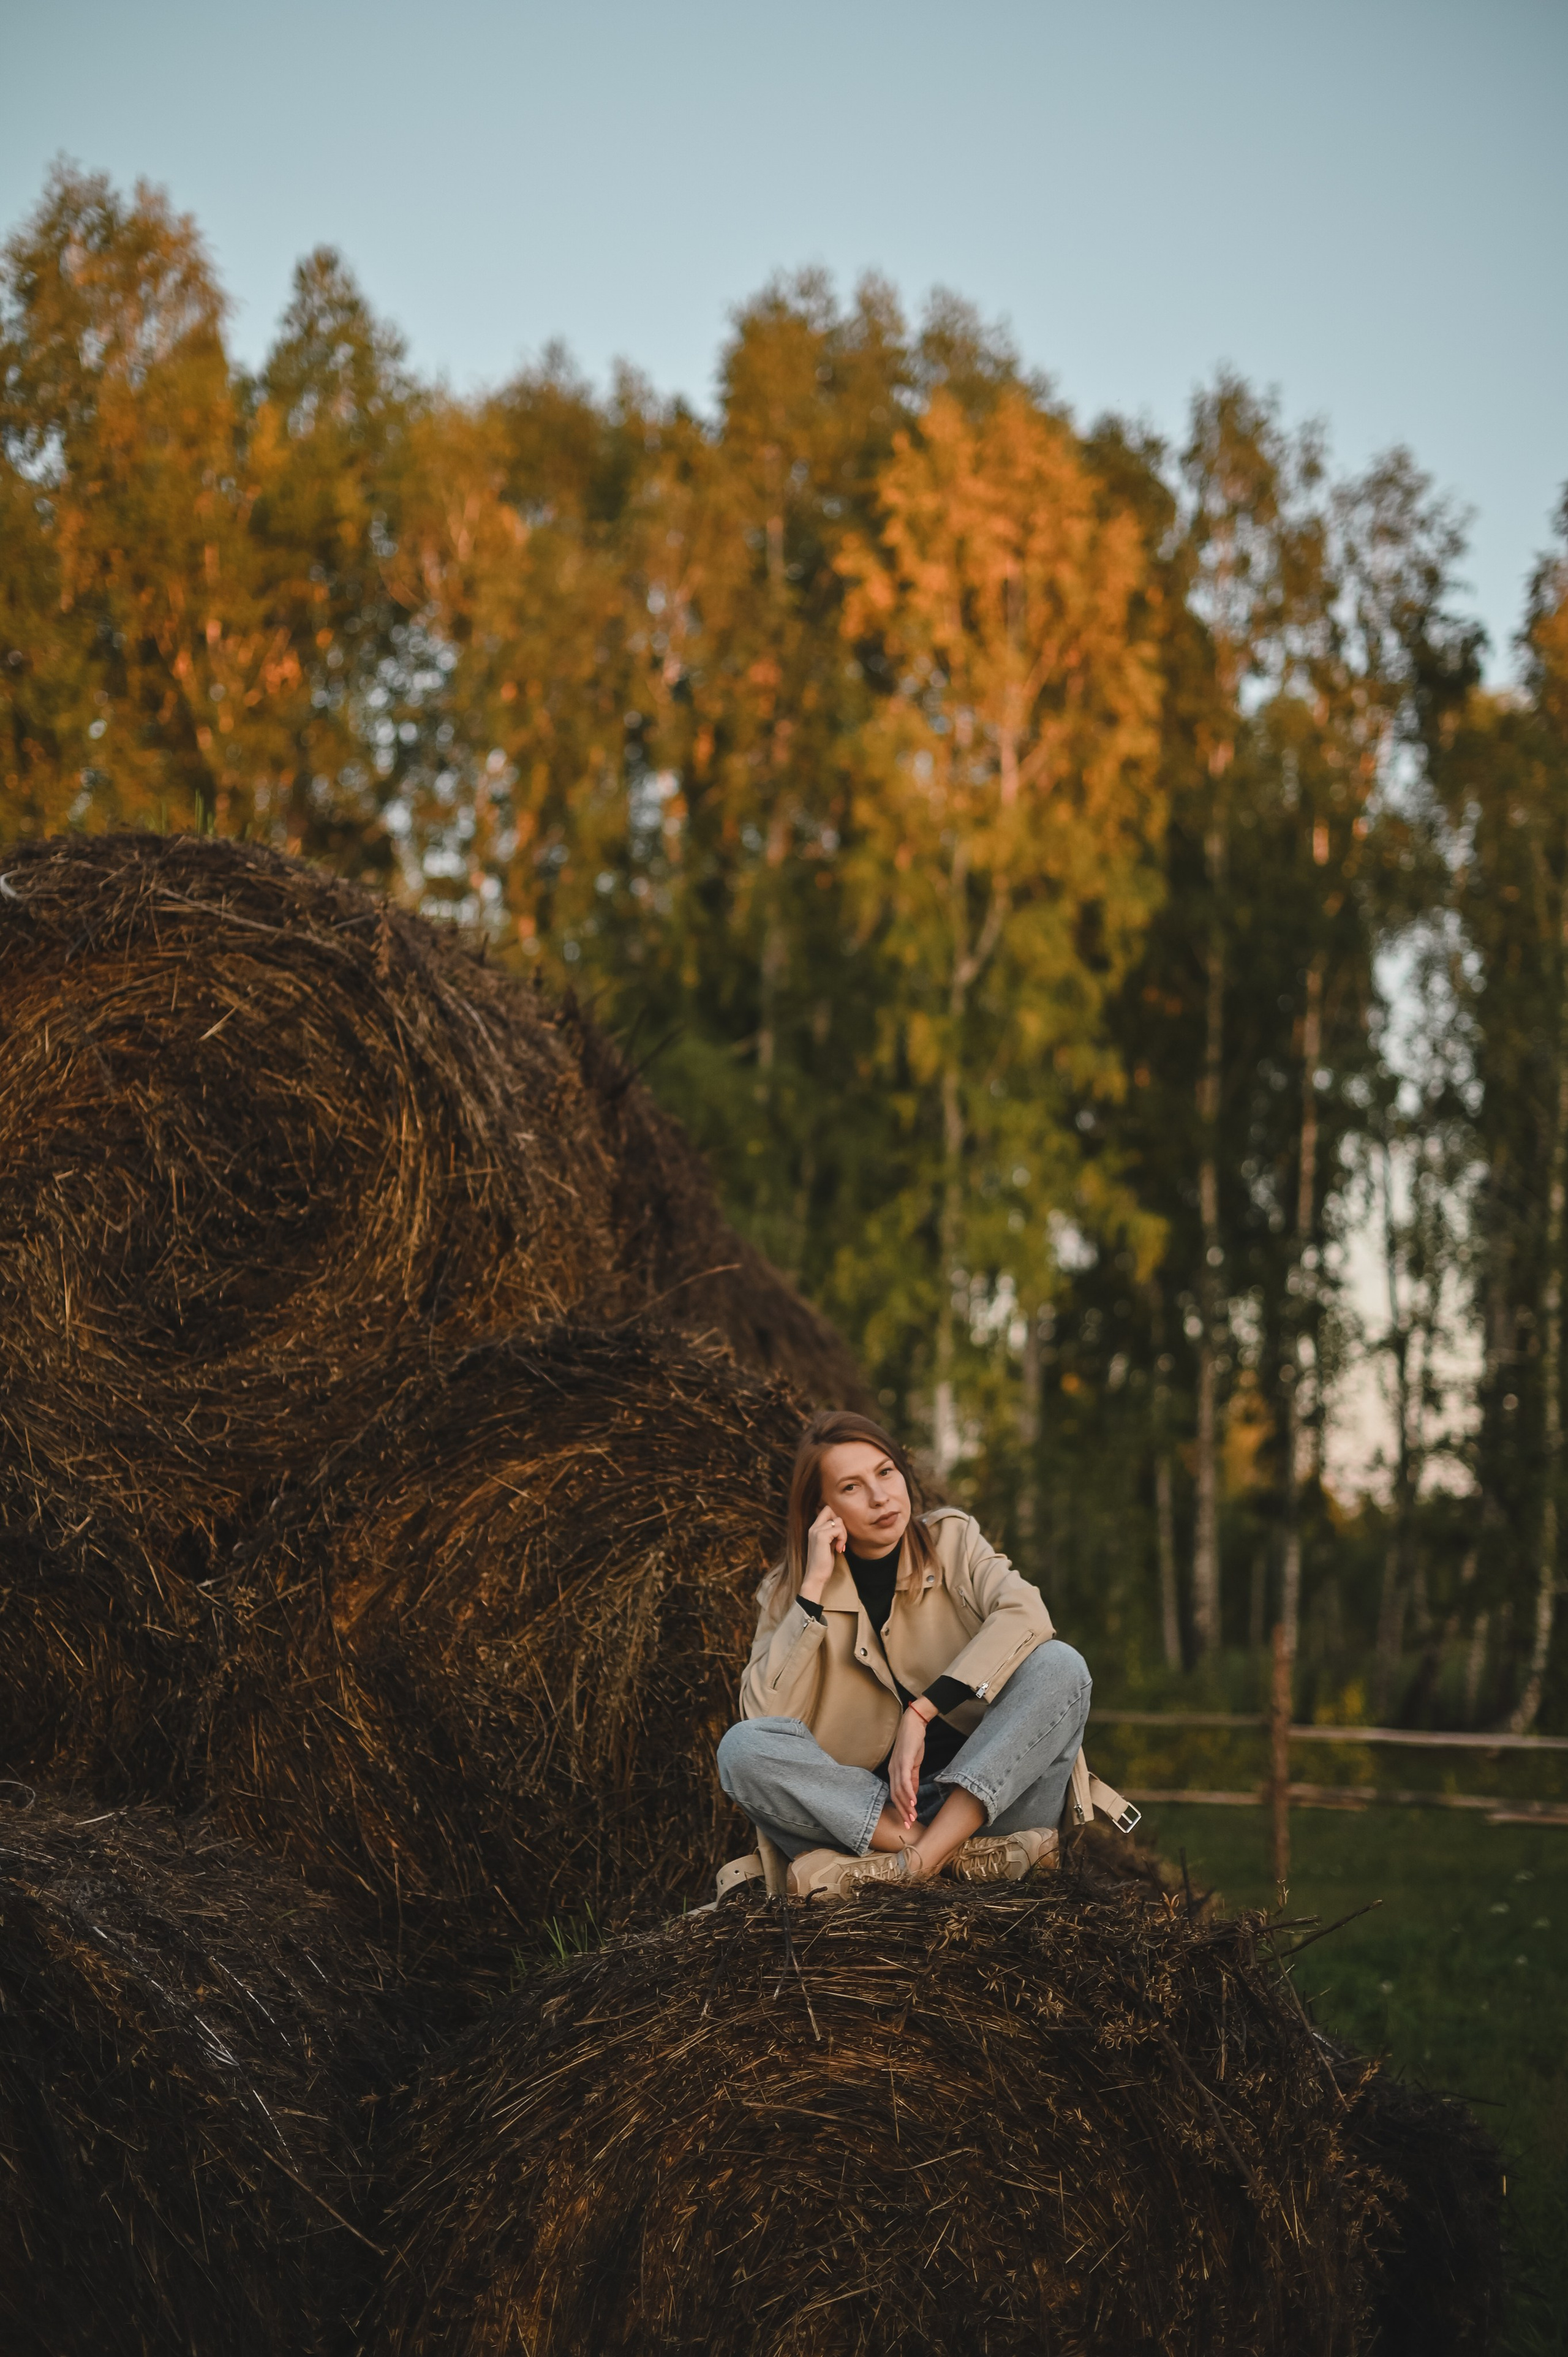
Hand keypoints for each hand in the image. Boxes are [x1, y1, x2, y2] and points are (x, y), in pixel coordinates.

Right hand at [801, 1504, 846, 1600]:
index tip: (838, 1535)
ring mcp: (816, 1531)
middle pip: (830, 1510)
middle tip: (841, 1539)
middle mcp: (813, 1528)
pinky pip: (838, 1529)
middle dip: (840, 1523)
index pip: (826, 1511)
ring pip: (838, 1521)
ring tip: (840, 1547)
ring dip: (843, 1534)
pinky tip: (839, 1550)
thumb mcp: (828, 1545)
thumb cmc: (823, 1564)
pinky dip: (842, 1539)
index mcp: (814, 1529)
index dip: (836, 1519)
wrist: (816, 1577)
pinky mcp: (821, 1537)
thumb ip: (832, 1534)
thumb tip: (842, 1526)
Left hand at [888, 1702, 930, 1827]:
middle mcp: (893, 1770)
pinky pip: (905, 1779)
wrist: (914, 1724)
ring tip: (913, 1816)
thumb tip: (913, 1794)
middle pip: (895, 1795)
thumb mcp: (913, 1764)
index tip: (908, 1820)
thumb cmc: (913, 1743)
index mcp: (894, 1772)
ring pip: (899, 1790)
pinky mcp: (904, 1760)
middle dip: (902, 1811)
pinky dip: (909, 1792)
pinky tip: (914, 1801)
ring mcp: (897, 1765)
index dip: (901, 1808)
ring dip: (906, 1805)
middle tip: (909, 1824)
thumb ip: (913, 1779)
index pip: (895, 1794)